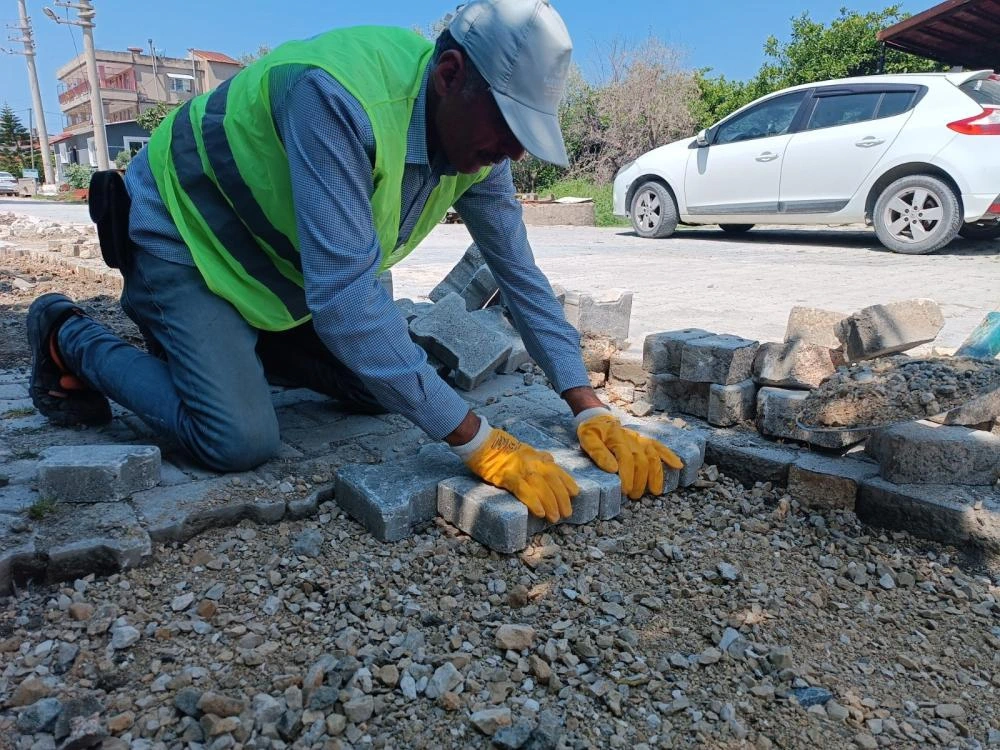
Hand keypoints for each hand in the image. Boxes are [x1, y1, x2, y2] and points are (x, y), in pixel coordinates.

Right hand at [464, 427, 578, 522]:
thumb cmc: (500, 447)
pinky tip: (540, 512)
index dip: (567, 482)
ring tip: (555, 517)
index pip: (557, 470)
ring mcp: (519, 468)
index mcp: (536, 456)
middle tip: (566, 513)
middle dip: (561, 498)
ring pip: (541, 487)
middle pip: (552, 480)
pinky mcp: (506, 476)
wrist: (481, 441)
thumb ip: (538, 456)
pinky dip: (534, 501)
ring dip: (551, 503)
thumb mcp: (524, 449)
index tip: (575, 494)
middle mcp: (532, 461)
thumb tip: (550, 461)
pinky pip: (523, 490)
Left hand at [577, 411, 682, 499]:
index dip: (627, 475)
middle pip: (641, 460)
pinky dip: (670, 456)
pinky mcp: (645, 440)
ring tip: (655, 491)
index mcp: (616, 438)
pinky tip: (678, 466)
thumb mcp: (587, 439)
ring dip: (656, 475)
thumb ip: (598, 453)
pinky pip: (660, 447)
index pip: (626, 458)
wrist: (598, 417)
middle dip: (640, 480)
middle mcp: (632, 438)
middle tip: (634, 495)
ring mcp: (640, 439)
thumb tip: (612, 469)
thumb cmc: (592, 431)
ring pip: (653, 456)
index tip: (625, 490)